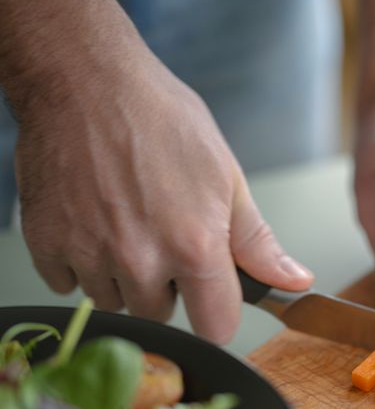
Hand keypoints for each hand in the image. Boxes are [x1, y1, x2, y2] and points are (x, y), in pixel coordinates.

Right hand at [15, 45, 312, 344]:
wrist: (85, 80)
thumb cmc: (158, 116)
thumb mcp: (225, 175)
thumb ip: (257, 241)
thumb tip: (294, 281)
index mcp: (194, 246)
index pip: (215, 327)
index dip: (217, 311)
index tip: (211, 295)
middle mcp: (140, 260)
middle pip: (159, 313)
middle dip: (164, 285)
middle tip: (160, 232)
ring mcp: (88, 254)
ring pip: (112, 299)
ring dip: (119, 274)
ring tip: (123, 218)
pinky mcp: (46, 244)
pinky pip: (67, 283)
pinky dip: (78, 260)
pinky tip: (90, 219)